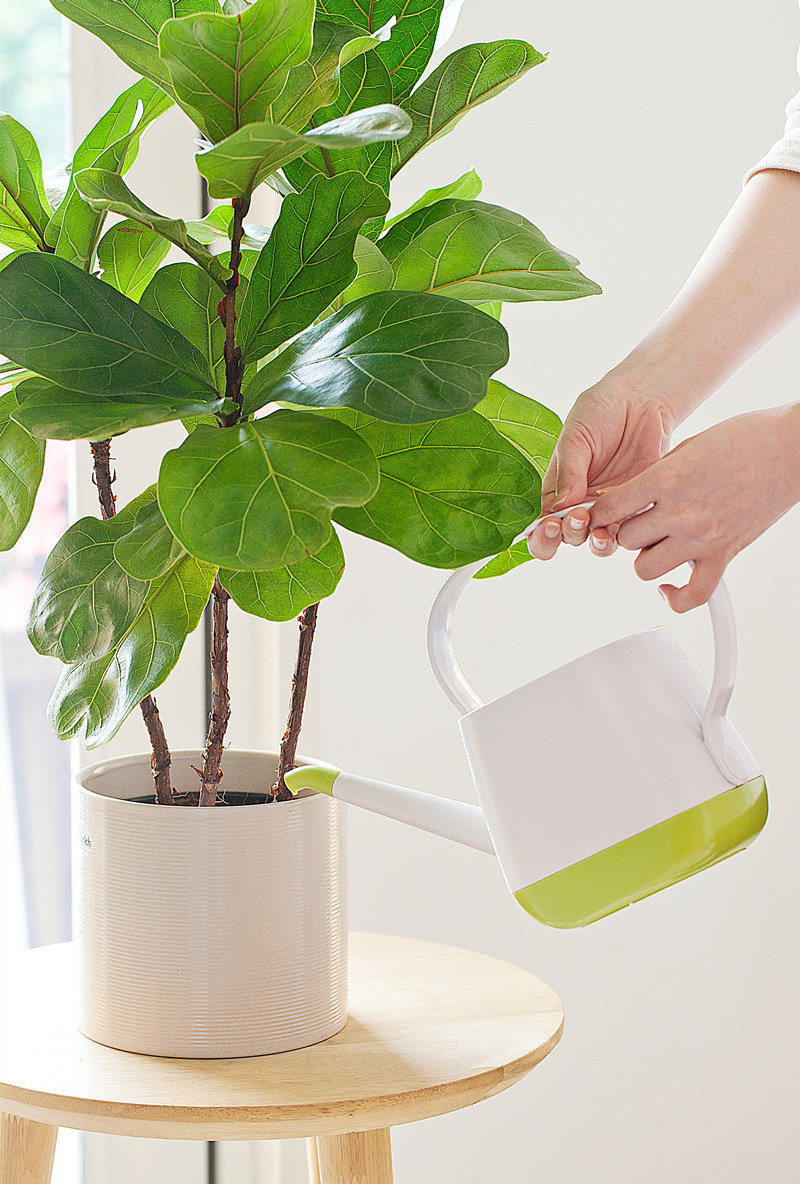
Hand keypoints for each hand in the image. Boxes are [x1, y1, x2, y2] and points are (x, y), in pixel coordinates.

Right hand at [528, 373, 675, 558]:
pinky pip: (632, 530)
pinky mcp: (637, 506)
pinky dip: (627, 533)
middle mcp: (580, 505)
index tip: (549, 525)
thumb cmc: (600, 412)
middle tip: (577, 518)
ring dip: (597, 544)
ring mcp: (609, 508)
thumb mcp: (575, 437)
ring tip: (601, 533)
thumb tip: (560, 508)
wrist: (641, 400)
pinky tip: (627, 520)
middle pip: (567, 539)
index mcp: (556, 492)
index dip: (541, 536)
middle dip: (569, 536)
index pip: (540, 526)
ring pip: (599, 542)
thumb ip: (568, 473)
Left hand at [587, 405, 799, 610]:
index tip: (599, 513)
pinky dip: (675, 597)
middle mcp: (682, 511)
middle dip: (627, 531)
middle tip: (639, 522)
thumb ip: (658, 475)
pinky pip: (692, 596)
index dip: (598, 512)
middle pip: (625, 540)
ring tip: (657, 543)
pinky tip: (668, 586)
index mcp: (668, 478)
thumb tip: (634, 496)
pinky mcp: (724, 556)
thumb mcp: (688, 446)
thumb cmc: (746, 439)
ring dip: (646, 557)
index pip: (610, 508)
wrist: (790, 450)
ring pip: (645, 569)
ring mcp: (703, 538)